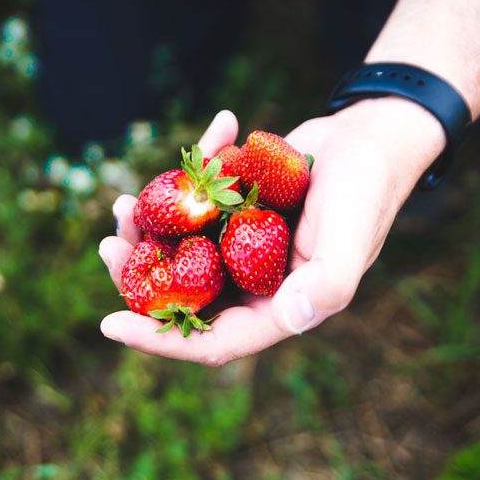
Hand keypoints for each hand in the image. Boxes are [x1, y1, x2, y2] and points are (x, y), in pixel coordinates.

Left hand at [98, 99, 445, 365]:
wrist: (370, 141)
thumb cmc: (367, 189)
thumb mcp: (351, 235)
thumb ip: (327, 282)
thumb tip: (289, 320)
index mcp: (278, 306)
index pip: (214, 340)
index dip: (161, 340)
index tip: (110, 325)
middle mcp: (254, 281)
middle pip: (182, 296)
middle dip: (138, 277)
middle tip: (111, 243)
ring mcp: (240, 244)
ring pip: (178, 250)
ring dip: (147, 229)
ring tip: (126, 202)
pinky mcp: (233, 209)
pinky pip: (195, 205)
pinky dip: (189, 177)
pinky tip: (206, 138)